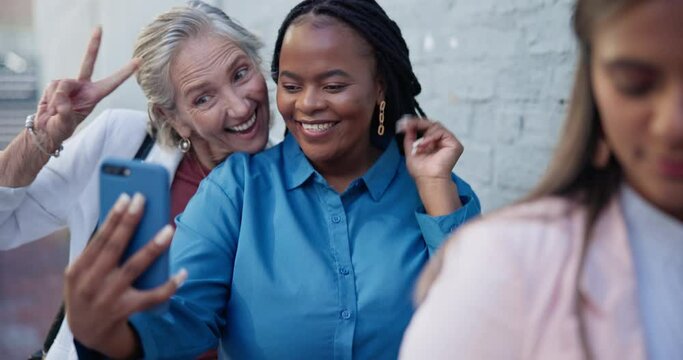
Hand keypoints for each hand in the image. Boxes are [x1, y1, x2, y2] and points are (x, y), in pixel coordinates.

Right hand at [34, 27, 138, 149]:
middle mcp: (84, 86)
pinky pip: (52, 86)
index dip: (124, 72)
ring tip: (57, 111)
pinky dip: (50, 98)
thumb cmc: (60, 128)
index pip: (112, 82)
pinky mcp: (56, 83)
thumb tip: (62, 93)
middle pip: (88, 61)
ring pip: (63, 83)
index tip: (139, 61)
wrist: (45, 128)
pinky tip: (50, 106)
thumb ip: (65, 109)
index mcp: (94, 96)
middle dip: (93, 44)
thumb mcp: (65, 122)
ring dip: (57, 100)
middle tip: (99, 27)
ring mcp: (69, 83)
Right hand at [64, 193, 186, 357]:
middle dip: (129, 222)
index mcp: (77, 270)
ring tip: (169, 230)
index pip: (98, 238)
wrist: (86, 331)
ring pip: (134, 268)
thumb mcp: (82, 272)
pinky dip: (169, 285)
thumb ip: (99, 251)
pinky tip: (183, 273)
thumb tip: (128, 220)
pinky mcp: (125, 310)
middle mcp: (91, 283)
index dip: (113, 217)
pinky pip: (152, 296)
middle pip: (114, 247)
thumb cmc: (88, 290)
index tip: (126, 197)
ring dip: (153, 248)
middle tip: (143, 200)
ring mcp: (108, 297)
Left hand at [397, 116, 463, 182]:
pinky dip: (431, 136)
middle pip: (431, 125)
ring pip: (436, 126)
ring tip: (419, 145)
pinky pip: (442, 132)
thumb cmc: (422, 171)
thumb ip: (409, 137)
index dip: (415, 123)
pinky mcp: (454, 144)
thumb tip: (407, 126)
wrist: (429, 179)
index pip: (426, 128)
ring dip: (424, 134)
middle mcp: (441, 142)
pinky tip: (425, 144)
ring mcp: (448, 142)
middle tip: (407, 124)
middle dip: (418, 123)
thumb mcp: (410, 151)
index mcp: (432, 143)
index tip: (404, 122)